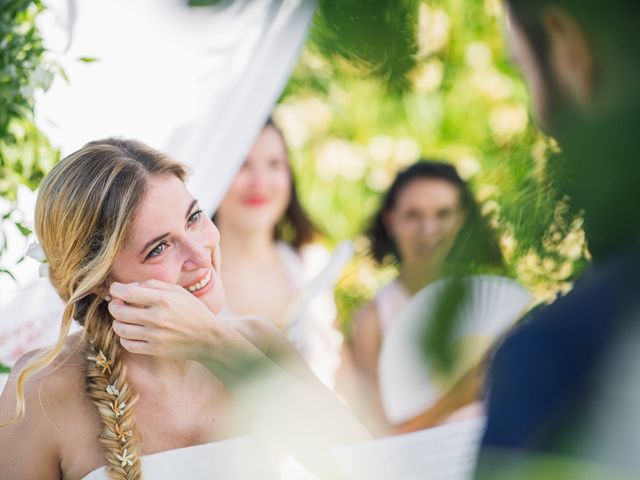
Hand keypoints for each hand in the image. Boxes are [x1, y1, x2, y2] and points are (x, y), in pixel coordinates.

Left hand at [108, 279, 249, 363]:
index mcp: (164, 299)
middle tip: (117, 304)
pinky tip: (131, 332)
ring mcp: (156, 336)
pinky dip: (124, 338)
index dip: (116, 289)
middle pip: (119, 311)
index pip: (128, 292)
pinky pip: (128, 344)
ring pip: (120, 328)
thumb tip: (130, 286)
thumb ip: (154, 284)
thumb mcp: (178, 291)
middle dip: (114, 305)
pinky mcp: (155, 350)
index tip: (115, 289)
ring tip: (124, 319)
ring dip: (118, 322)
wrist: (208, 338)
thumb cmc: (193, 311)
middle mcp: (158, 317)